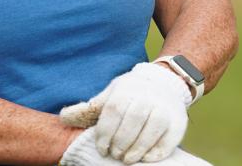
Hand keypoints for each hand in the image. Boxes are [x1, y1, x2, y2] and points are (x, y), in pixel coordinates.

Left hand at [60, 62, 190, 163]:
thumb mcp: (110, 94)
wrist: (164, 83)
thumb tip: (63, 119)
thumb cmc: (130, 93)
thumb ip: (88, 108)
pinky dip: (156, 152)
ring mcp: (165, 108)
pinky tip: (144, 158)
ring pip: (152, 130)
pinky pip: (168, 140)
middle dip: (120, 142)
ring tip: (126, 159)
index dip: (105, 132)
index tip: (101, 148)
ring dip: (137, 149)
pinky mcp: (179, 122)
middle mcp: (148, 96)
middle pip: (133, 120)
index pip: (114, 111)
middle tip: (113, 155)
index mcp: (128, 89)